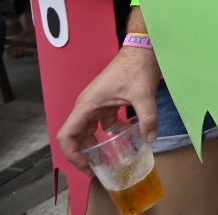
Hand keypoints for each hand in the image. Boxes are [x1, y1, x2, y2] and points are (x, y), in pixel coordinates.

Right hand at [56, 47, 163, 163]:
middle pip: (77, 135)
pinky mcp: (108, 101)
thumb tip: (150, 139)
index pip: (67, 135)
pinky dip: (112, 131)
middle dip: (85, 154)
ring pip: (90, 129)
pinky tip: (128, 135)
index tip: (87, 165)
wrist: (143, 47)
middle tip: (98, 168)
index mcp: (87, 105)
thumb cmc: (137, 67)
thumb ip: (147, 118)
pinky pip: (104, 122)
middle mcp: (87, 105)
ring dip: (98, 143)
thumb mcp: (143, 94)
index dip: (72, 154)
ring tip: (111, 158)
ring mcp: (97, 103)